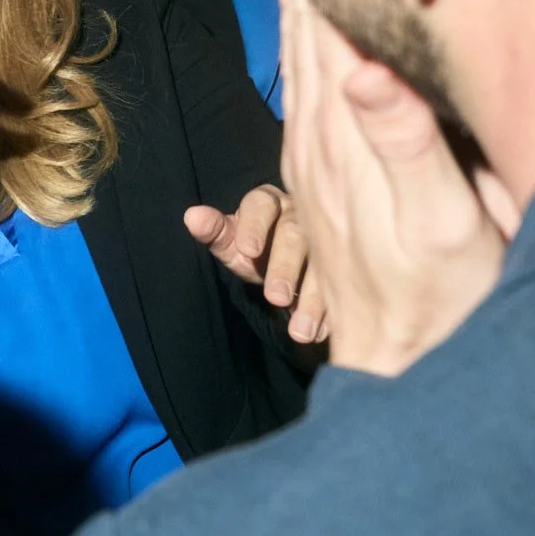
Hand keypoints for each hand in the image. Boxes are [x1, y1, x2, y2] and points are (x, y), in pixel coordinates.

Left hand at [187, 184, 329, 343]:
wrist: (286, 261)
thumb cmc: (254, 245)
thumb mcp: (232, 241)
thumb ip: (214, 231)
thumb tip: (191, 216)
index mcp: (269, 202)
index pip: (261, 205)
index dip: (255, 226)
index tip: (247, 251)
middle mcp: (300, 215)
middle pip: (295, 235)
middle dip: (286, 268)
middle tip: (276, 299)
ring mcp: (325, 240)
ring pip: (321, 265)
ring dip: (312, 299)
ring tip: (299, 332)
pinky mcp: (342, 267)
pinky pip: (340, 287)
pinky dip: (329, 313)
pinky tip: (318, 334)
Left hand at [280, 0, 510, 373]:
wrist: (405, 365)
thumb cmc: (441, 295)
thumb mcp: (439, 220)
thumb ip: (403, 139)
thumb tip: (363, 63)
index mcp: (343, 139)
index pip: (329, 35)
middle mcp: (316, 144)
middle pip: (306, 41)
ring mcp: (314, 164)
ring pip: (302, 64)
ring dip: (301, 9)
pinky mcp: (323, 182)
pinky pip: (306, 95)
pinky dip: (306, 51)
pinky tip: (310, 38)